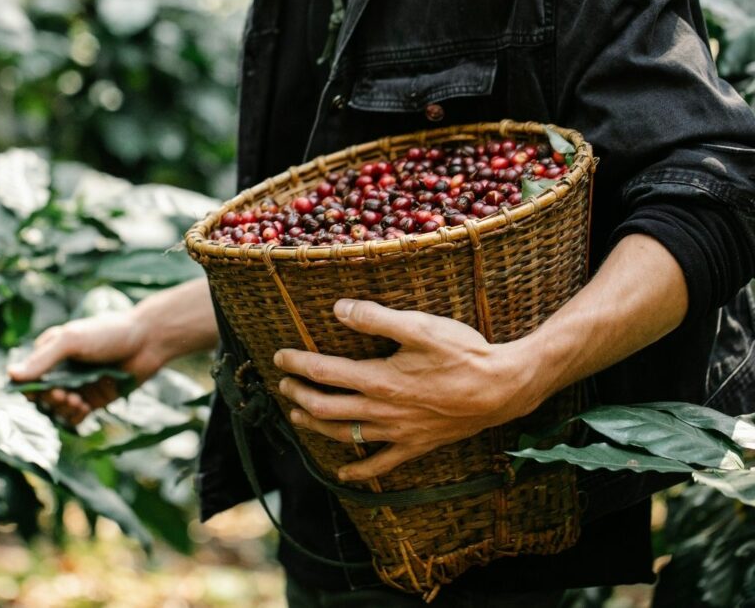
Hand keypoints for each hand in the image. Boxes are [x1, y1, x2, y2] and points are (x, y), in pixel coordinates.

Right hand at [7, 311, 164, 425]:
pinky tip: (84, 408)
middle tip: (64, 395)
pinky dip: (76, 417)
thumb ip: (43, 359)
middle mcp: (63, 370)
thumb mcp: (71, 340)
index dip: (29, 387)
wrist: (147, 341)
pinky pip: (77, 416)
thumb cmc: (108, 333)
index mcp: (51, 352)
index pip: (28, 376)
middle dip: (49, 399)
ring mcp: (79, 386)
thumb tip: (10, 374)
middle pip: (42, 396)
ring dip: (63, 409)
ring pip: (58, 408)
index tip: (38, 391)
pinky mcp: (95, 399)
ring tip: (77, 401)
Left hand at [276, 299, 549, 480]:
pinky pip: (381, 465)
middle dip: (299, 396)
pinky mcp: (416, 445)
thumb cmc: (463, 353)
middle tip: (283, 386)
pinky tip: (343, 473)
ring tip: (297, 417)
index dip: (297, 364)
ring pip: (345, 435)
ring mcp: (398, 432)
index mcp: (379, 379)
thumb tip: (338, 309)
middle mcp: (382, 410)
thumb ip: (376, 318)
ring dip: (316, 426)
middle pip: (326, 407)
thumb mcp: (420, 326)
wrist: (502, 388)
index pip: (325, 372)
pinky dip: (359, 471)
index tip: (279, 357)